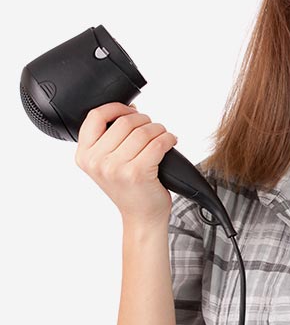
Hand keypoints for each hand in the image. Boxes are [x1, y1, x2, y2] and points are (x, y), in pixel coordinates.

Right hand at [75, 102, 178, 226]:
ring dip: (159, 130)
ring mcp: (116, 168)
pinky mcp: (137, 173)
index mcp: (84, 156)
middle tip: (152, 129)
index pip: (95, 116)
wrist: (141, 216)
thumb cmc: (128, 188)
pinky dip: (168, 138)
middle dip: (144, 121)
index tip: (130, 110)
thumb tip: (129, 109)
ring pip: (144, 131)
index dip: (116, 108)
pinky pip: (158, 142)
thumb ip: (110, 137)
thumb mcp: (107, 163)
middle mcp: (96, 162)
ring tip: (162, 137)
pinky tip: (170, 142)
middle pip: (125, 122)